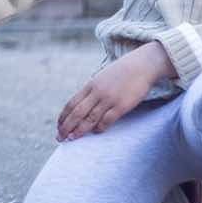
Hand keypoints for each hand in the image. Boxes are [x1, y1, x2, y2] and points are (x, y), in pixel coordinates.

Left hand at [57, 41, 176, 140]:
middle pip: (77, 113)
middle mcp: (97, 92)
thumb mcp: (102, 77)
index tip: (58, 126)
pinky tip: (95, 132)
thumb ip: (91, 90)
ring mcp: (109, 99)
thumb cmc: (122, 72)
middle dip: (66, 126)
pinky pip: (107, 120)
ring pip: (89, 119)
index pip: (71, 103)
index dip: (63, 117)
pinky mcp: (121, 105)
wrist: (143, 64)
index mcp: (90, 85)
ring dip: (79, 130)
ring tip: (72, 138)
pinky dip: (99, 128)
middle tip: (60, 137)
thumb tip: (82, 105)